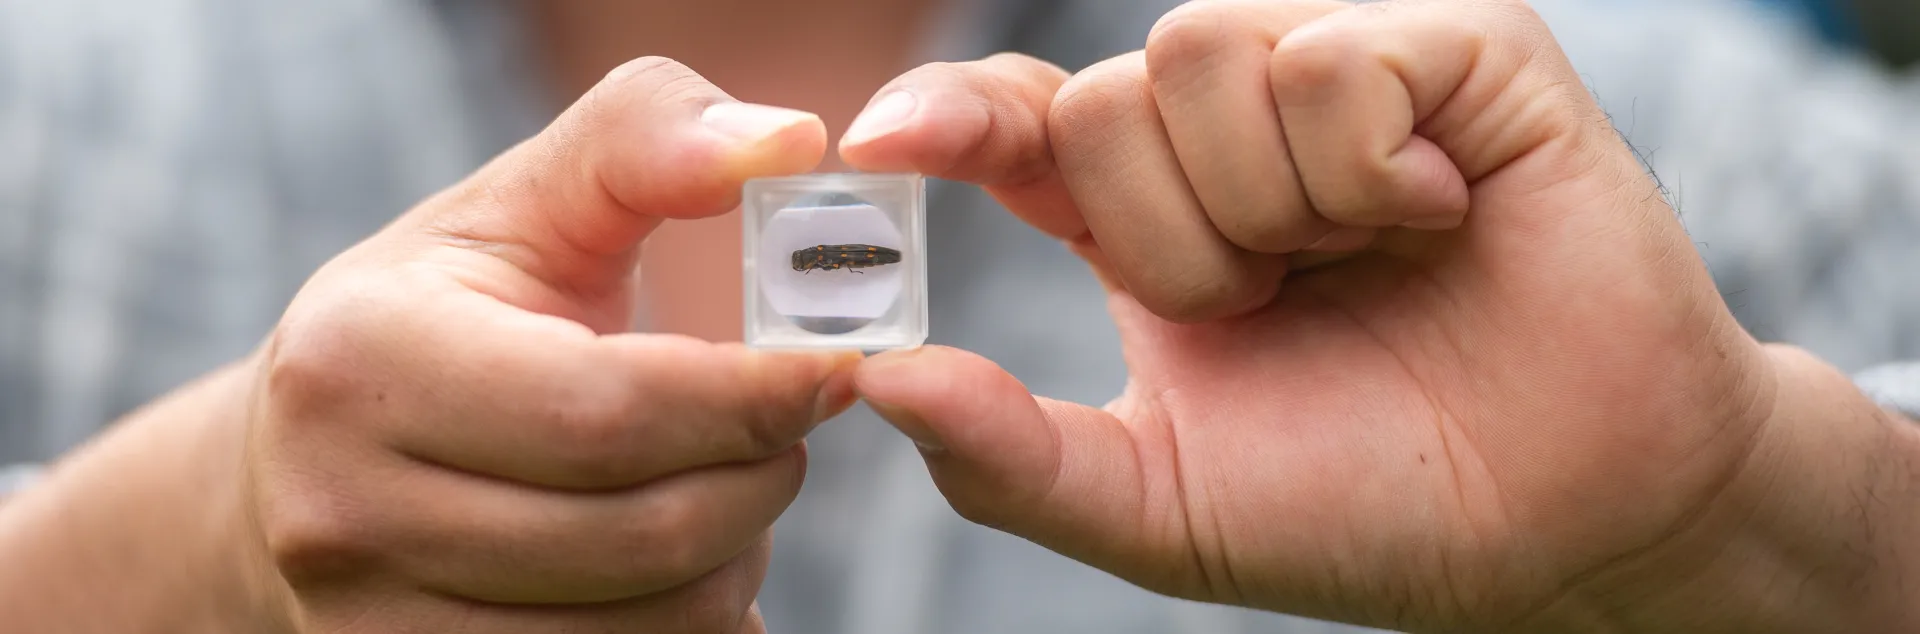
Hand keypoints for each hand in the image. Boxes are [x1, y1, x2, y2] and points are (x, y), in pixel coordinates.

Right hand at [243, 58, 855, 632]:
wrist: (312, 456)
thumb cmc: (450, 308)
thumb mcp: (528, 202)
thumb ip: (651, 142)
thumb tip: (790, 142)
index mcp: (363, 362)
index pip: (608, 411)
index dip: (752, 398)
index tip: (838, 368)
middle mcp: (345, 510)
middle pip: (645, 534)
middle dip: (762, 479)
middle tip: (787, 428)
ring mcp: (373, 625)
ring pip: (651, 627)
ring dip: (735, 557)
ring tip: (721, 484)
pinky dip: (693, 621)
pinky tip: (682, 554)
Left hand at [841, 1, 1918, 631]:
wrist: (1570, 523)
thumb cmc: (1370, 506)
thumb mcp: (1161, 508)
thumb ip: (1011, 457)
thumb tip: (877, 379)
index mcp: (1150, 218)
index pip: (1015, 120)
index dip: (948, 115)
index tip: (883, 149)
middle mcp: (1234, 131)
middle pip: (1100, 95)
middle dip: (1170, 243)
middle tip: (1276, 306)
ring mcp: (1345, 76)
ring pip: (1196, 54)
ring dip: (1262, 206)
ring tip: (1359, 263)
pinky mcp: (1460, 53)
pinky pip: (1329, 60)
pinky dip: (1362, 169)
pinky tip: (1434, 217)